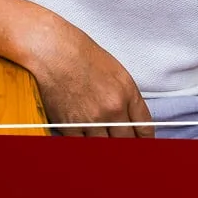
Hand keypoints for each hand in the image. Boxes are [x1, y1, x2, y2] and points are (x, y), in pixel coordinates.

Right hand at [30, 20, 153, 137]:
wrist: (52, 50)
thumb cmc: (80, 54)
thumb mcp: (115, 72)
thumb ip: (126, 98)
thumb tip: (129, 120)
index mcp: (126, 94)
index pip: (145, 128)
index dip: (144, 140)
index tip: (142, 143)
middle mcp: (112, 109)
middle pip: (126, 141)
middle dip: (125, 144)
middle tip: (119, 142)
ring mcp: (91, 119)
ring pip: (104, 146)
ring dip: (102, 144)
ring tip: (99, 139)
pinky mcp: (70, 125)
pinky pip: (81, 145)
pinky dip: (82, 143)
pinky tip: (82, 137)